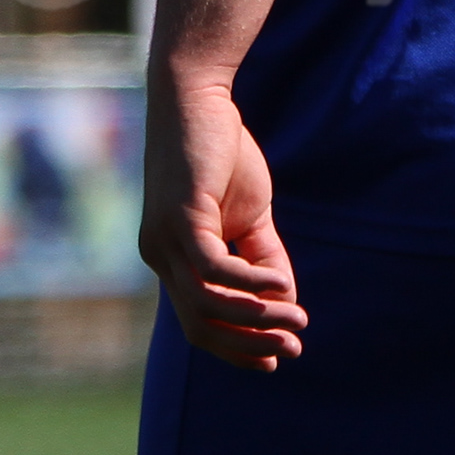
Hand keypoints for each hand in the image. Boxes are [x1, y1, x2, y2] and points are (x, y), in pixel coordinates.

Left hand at [139, 78, 306, 371]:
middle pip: (198, 324)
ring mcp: (165, 239)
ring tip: (296, 319)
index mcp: (170, 258)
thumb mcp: (247, 212)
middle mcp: (158, 256)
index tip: (273, 360)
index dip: (234, 348)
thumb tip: (284, 299)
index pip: (197, 321)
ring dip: (255, 318)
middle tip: (291, 348)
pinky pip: (213, 268)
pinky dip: (248, 283)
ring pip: (206, 302)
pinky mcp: (180, 217)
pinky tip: (280, 285)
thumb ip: (262, 254)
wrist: (196, 95)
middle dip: (247, 344)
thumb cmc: (220, 150)